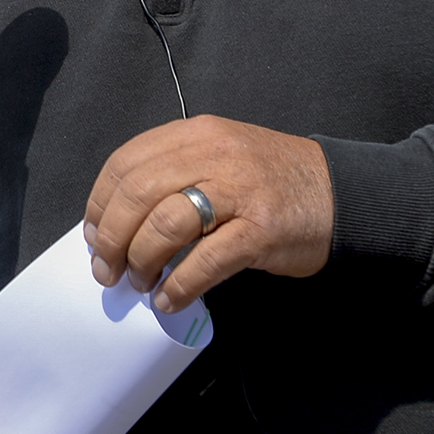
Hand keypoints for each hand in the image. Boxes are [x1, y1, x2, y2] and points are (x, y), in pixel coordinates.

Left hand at [83, 114, 333, 312]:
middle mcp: (213, 154)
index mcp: (196, 134)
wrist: (342, 192)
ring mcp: (239, 190)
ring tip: (140, 284)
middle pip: (138, 194)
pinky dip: (179, 286)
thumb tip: (120, 221)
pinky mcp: (261, 229)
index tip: (92, 234)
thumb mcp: (221, 156)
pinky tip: (170, 300)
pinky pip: (205, 260)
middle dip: (111, 238)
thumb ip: (176, 174)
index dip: (99, 203)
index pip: (126, 163)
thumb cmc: (272, 179)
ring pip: (165, 225)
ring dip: (142, 262)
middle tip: (107, 270)